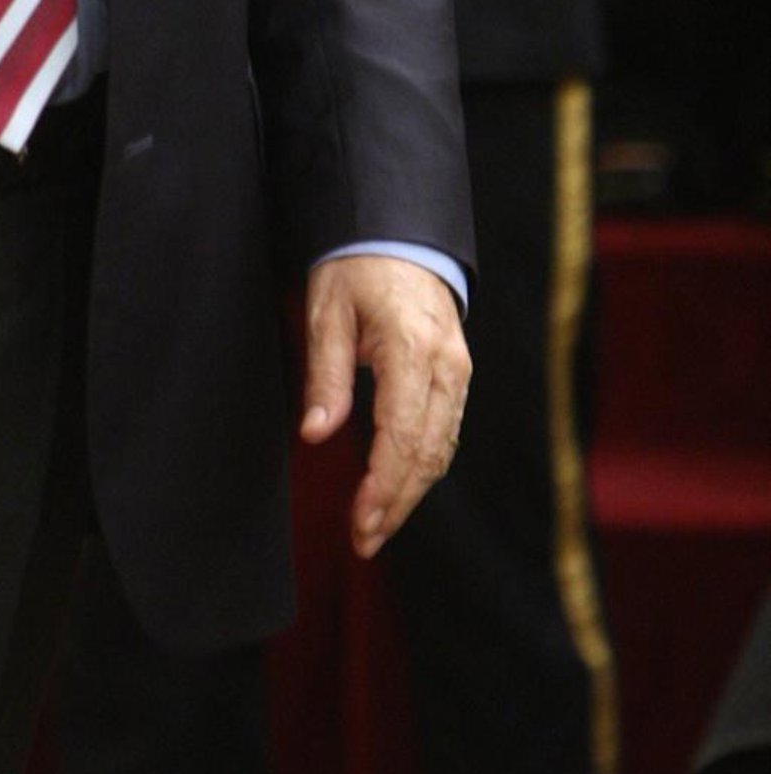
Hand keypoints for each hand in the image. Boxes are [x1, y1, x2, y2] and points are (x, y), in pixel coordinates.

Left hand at [301, 255, 469, 559]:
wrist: (402, 233)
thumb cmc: (357, 266)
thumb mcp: (326, 311)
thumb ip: (325, 374)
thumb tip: (316, 433)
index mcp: (411, 347)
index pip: (402, 434)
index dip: (383, 485)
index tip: (359, 520)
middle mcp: (446, 366)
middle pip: (428, 453)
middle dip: (397, 503)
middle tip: (364, 540)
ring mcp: (458, 372)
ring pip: (441, 449)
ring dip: (411, 493)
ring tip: (375, 529)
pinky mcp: (457, 376)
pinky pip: (444, 432)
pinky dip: (422, 468)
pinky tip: (397, 491)